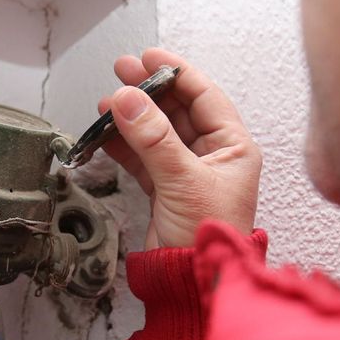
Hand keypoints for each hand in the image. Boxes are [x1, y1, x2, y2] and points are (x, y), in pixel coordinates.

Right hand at [99, 48, 261, 249]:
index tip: (147, 57)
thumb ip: (153, 138)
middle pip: (177, 109)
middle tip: (120, 71)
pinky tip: (106, 135)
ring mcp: (189, 172)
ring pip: (157, 133)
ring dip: (132, 118)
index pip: (204, 95)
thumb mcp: (182, 180)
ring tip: (106, 104)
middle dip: (148, 90)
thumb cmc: (207, 236)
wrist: (194, 282)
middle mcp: (214, 156)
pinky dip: (124, 146)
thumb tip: (127, 99)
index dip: (175, 72)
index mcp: (233, 147)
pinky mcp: (167, 190)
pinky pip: (143, 157)